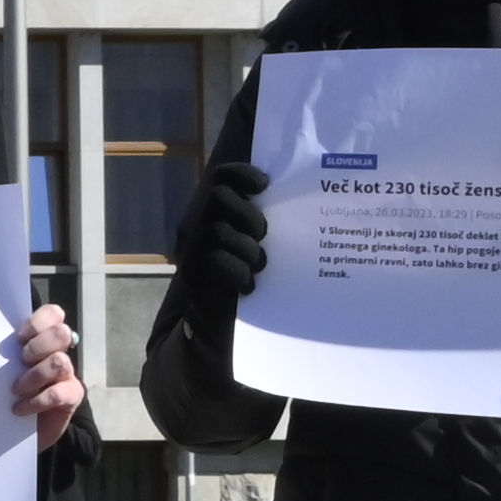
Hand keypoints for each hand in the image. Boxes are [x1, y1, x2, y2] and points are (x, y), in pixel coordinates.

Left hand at [13, 301, 86, 449]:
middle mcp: (57, 352)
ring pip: (60, 361)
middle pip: (60, 333)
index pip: (52, 314)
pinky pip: (59, 393)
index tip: (17, 338)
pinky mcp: (71, 396)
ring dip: (35, 375)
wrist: (14, 430)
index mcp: (41, 338)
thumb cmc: (4, 392)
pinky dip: (36, 401)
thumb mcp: (0, 368)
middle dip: (38, 345)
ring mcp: (67, 374)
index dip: (37, 322)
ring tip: (16, 389)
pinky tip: (19, 409)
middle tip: (21, 361)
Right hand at [170, 159, 269, 313]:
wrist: (222, 327)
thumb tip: (309, 201)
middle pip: (218, 196)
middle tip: (262, 236)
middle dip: (247, 215)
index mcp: (221, 213)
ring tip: (259, 266)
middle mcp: (202, 224)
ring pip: (218, 229)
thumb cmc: (253, 281)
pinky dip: (237, 272)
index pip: (223, 176)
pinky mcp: (191, 273)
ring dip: (246, 248)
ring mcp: (193, 248)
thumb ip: (272, 222)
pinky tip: (249, 286)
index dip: (242, 173)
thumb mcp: (265, 246)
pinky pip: (214, 260)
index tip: (264, 185)